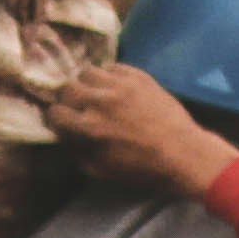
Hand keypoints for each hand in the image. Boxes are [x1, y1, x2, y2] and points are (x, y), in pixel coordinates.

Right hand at [45, 62, 238, 202]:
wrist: (183, 153)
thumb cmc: (142, 168)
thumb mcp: (102, 171)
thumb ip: (77, 152)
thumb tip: (65, 136)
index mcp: (89, 128)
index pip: (55, 112)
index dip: (56, 118)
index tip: (63, 122)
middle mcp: (100, 101)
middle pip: (67, 88)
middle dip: (68, 98)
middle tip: (77, 106)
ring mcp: (120, 85)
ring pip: (88, 72)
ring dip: (87, 83)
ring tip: (96, 92)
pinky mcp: (138, 76)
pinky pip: (113, 66)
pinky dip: (109, 76)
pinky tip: (115, 87)